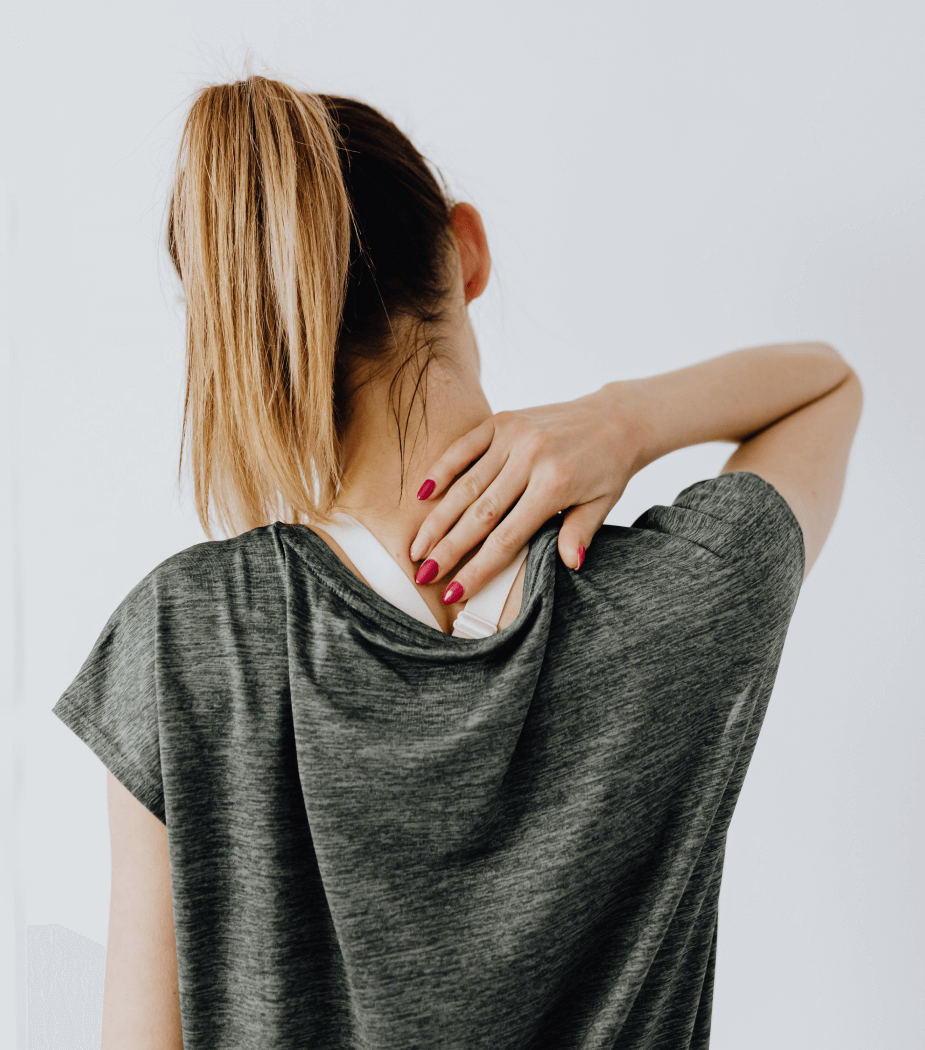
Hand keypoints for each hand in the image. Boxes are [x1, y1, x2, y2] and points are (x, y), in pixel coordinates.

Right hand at [409, 383, 641, 601]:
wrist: (616, 418)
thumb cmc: (608, 467)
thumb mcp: (602, 504)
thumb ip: (580, 533)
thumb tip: (568, 564)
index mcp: (555, 485)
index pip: (508, 537)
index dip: (478, 568)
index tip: (454, 591)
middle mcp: (530, 458)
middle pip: (479, 514)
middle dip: (448, 548)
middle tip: (422, 574)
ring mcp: (514, 437)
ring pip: (466, 485)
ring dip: (438, 519)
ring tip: (417, 546)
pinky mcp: (503, 421)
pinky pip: (464, 447)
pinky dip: (442, 469)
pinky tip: (422, 494)